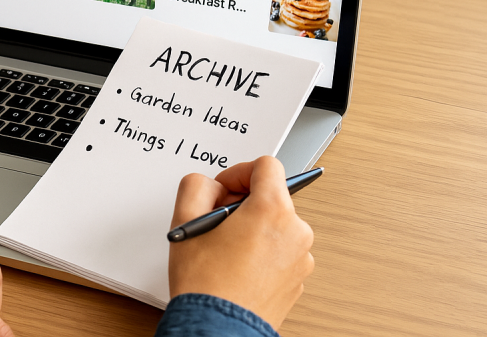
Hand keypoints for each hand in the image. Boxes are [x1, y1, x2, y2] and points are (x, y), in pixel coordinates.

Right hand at [168, 156, 314, 329]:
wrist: (218, 328)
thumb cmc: (206, 284)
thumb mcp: (185, 220)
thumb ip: (196, 186)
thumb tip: (210, 185)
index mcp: (273, 210)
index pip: (268, 166)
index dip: (240, 172)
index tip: (225, 189)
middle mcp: (296, 231)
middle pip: (272, 196)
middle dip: (243, 204)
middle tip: (217, 223)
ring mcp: (302, 258)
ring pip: (276, 225)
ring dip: (252, 228)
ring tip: (225, 250)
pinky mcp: (299, 279)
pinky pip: (281, 251)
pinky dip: (262, 252)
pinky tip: (237, 267)